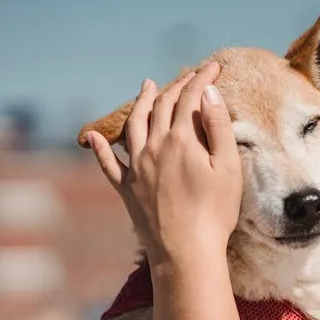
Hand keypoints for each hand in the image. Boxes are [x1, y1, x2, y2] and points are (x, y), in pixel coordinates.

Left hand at [83, 62, 241, 266]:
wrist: (186, 252)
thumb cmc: (215, 213)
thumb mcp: (228, 168)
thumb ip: (219, 127)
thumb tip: (209, 94)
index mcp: (181, 140)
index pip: (191, 98)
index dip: (202, 79)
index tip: (214, 67)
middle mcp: (153, 147)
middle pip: (162, 106)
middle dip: (176, 86)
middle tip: (189, 76)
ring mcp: (136, 167)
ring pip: (133, 125)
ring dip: (141, 102)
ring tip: (147, 87)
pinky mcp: (126, 189)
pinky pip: (108, 163)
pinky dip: (100, 147)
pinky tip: (92, 136)